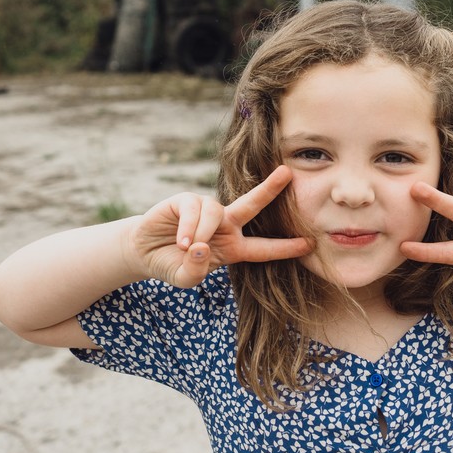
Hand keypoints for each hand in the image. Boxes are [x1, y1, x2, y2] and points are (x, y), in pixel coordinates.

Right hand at [128, 166, 312, 288]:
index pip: (263, 248)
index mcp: (233, 247)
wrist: (143, 252)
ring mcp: (207, 210)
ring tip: (184, 247)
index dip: (285, 248)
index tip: (309, 244)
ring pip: (216, 213)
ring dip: (202, 233)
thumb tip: (200, 247)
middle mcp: (226, 225)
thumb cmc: (172, 265)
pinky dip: (189, 227)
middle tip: (288, 173)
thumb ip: (194, 271)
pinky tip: (179, 241)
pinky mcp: (186, 201)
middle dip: (270, 189)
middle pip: (252, 205)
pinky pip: (194, 209)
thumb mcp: (185, 279)